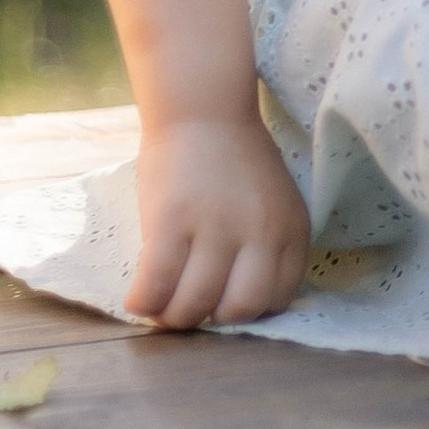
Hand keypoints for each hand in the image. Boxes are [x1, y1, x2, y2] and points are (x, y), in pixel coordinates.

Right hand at [126, 112, 311, 327]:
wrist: (202, 108)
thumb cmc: (235, 158)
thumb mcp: (273, 203)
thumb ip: (266, 246)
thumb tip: (237, 304)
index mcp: (290, 229)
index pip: (278, 299)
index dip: (247, 312)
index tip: (224, 304)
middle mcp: (259, 232)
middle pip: (239, 309)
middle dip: (212, 321)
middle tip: (192, 307)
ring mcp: (215, 226)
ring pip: (195, 304)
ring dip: (173, 317)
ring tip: (161, 307)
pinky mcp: (171, 221)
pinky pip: (156, 284)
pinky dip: (144, 303)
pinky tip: (137, 299)